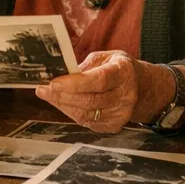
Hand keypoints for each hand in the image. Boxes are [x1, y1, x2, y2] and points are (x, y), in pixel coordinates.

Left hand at [36, 51, 160, 132]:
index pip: (99, 80)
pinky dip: (70, 113)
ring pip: (86, 114)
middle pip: (90, 100)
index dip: (74, 83)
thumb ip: (85, 65)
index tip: (53, 82)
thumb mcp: (106, 57)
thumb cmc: (118, 69)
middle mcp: (126, 95)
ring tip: (47, 95)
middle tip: (42, 89)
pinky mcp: (114, 126)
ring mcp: (121, 113)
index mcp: (124, 72)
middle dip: (62, 95)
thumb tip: (60, 72)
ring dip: (62, 105)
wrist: (142, 87)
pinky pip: (87, 122)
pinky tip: (61, 104)